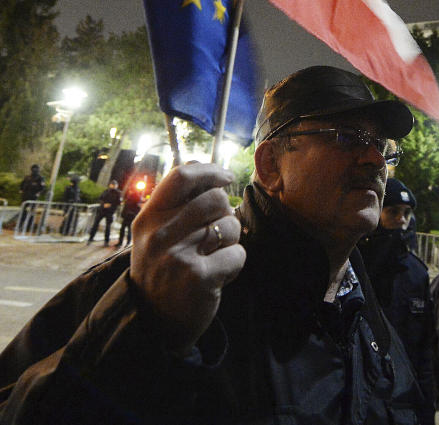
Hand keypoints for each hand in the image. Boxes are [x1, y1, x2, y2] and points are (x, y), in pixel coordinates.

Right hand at [130, 162, 245, 355]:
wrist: (153, 323)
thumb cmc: (163, 270)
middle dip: (226, 213)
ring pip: (231, 226)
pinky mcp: (198, 277)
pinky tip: (217, 275)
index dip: (211, 171)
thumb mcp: (155, 234)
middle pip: (216, 199)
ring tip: (212, 257)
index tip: (227, 178)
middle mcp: (159, 234)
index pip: (182, 176)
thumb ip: (176, 202)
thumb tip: (204, 165)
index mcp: (149, 218)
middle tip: (217, 233)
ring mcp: (177, 256)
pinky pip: (238, 255)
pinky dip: (235, 265)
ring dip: (231, 242)